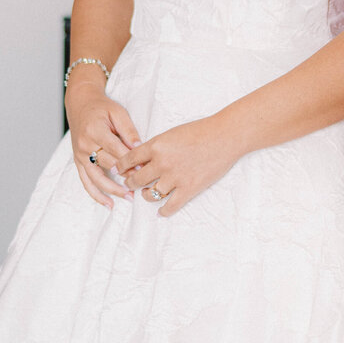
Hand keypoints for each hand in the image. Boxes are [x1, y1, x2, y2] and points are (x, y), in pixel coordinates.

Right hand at [67, 81, 141, 208]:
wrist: (80, 105)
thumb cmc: (101, 108)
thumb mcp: (118, 112)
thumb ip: (128, 130)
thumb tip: (139, 148)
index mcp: (95, 131)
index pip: (115, 150)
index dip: (130, 161)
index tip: (144, 169)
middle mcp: (85, 145)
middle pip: (107, 164)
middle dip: (125, 175)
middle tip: (142, 184)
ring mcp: (80, 155)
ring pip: (96, 178)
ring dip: (112, 190)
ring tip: (129, 198)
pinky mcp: (78, 162)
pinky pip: (86, 182)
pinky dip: (96, 194)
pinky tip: (108, 203)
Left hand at [114, 114, 239, 217]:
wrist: (224, 136)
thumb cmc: (201, 131)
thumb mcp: (172, 133)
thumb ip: (157, 146)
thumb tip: (144, 159)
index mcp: (156, 146)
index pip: (130, 159)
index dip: (121, 166)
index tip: (119, 170)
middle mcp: (162, 163)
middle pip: (136, 179)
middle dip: (130, 183)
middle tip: (130, 184)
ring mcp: (175, 178)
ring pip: (150, 194)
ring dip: (146, 195)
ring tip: (147, 194)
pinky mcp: (189, 189)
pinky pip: (170, 206)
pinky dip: (163, 211)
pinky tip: (161, 212)